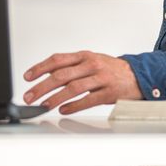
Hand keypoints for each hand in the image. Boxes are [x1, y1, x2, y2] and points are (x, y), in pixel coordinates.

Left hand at [23, 51, 142, 114]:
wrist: (138, 75)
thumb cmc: (110, 70)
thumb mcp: (90, 61)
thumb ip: (71, 67)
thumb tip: (46, 76)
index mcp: (84, 55)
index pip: (57, 59)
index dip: (40, 68)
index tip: (28, 77)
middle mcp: (91, 65)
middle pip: (62, 75)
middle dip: (42, 86)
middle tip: (30, 96)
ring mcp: (101, 78)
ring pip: (73, 88)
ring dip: (55, 98)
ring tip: (43, 105)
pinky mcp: (109, 93)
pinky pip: (88, 100)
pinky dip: (74, 105)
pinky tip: (63, 109)